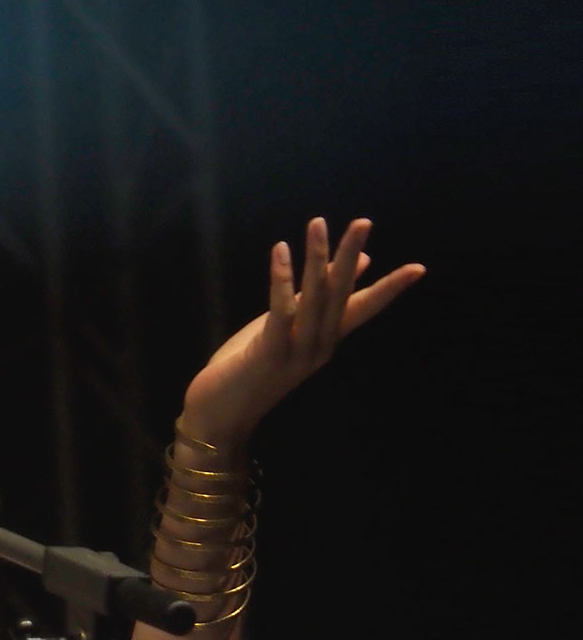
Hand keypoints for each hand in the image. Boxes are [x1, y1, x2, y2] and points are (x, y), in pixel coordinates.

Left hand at [180, 217, 425, 451]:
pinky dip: (282, 279)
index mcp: (325, 340)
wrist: (220, 417)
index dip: (389, 289)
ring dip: (316, 259)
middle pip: (340, 295)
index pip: (363, 309)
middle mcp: (319, 347)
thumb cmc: (250, 369)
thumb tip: (353, 269)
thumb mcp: (286, 330)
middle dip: (350, 256)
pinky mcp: (269, 354)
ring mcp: (296, 353)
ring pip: (314, 300)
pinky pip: (281, 312)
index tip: (419, 268)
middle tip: (363, 222)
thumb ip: (314, 301)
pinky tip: (281, 251)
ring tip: (318, 224)